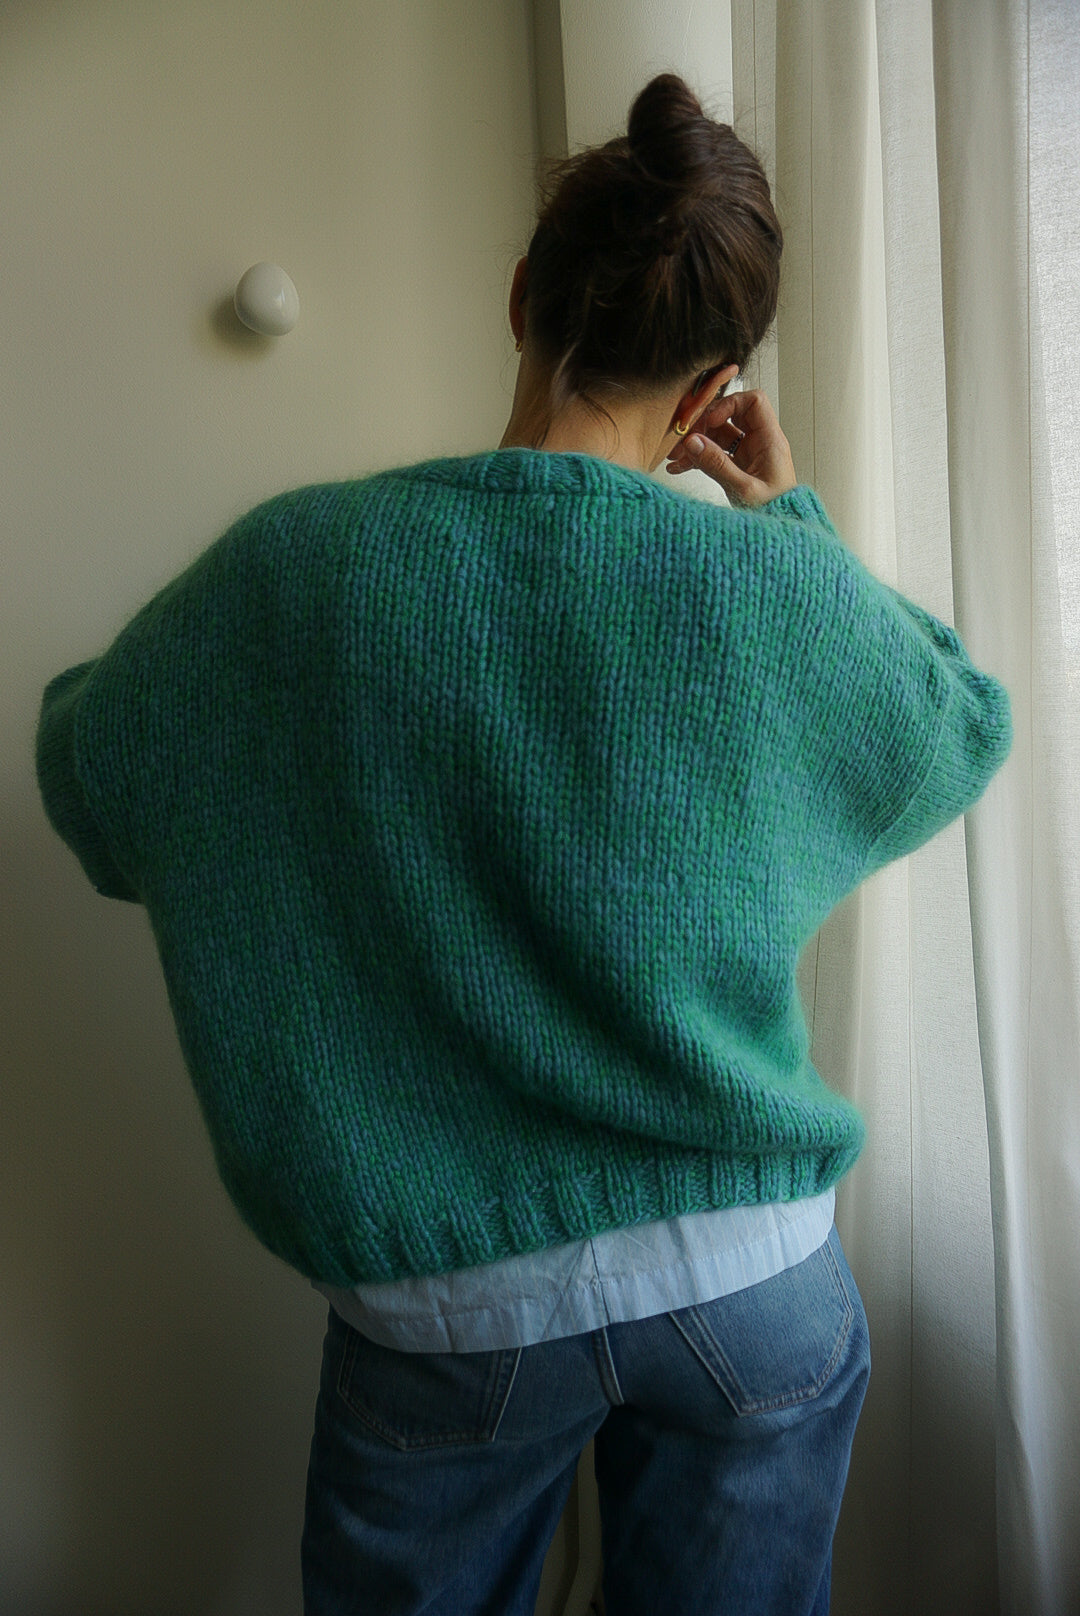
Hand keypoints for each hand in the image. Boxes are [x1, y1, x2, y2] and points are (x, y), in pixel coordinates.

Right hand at [666, 388, 796, 506]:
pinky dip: (698, 458)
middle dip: (704, 425)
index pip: (753, 402)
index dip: (729, 405)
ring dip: (696, 443)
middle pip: (730, 416)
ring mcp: (748, 455)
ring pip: (718, 436)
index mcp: (770, 440)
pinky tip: (679, 467)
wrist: (779, 537)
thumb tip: (692, 442)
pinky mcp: (738, 468)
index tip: (709, 421)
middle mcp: (760, 443)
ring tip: (675, 456)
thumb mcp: (743, 489)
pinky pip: (715, 454)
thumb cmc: (775, 513)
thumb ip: (717, 464)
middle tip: (685, 439)